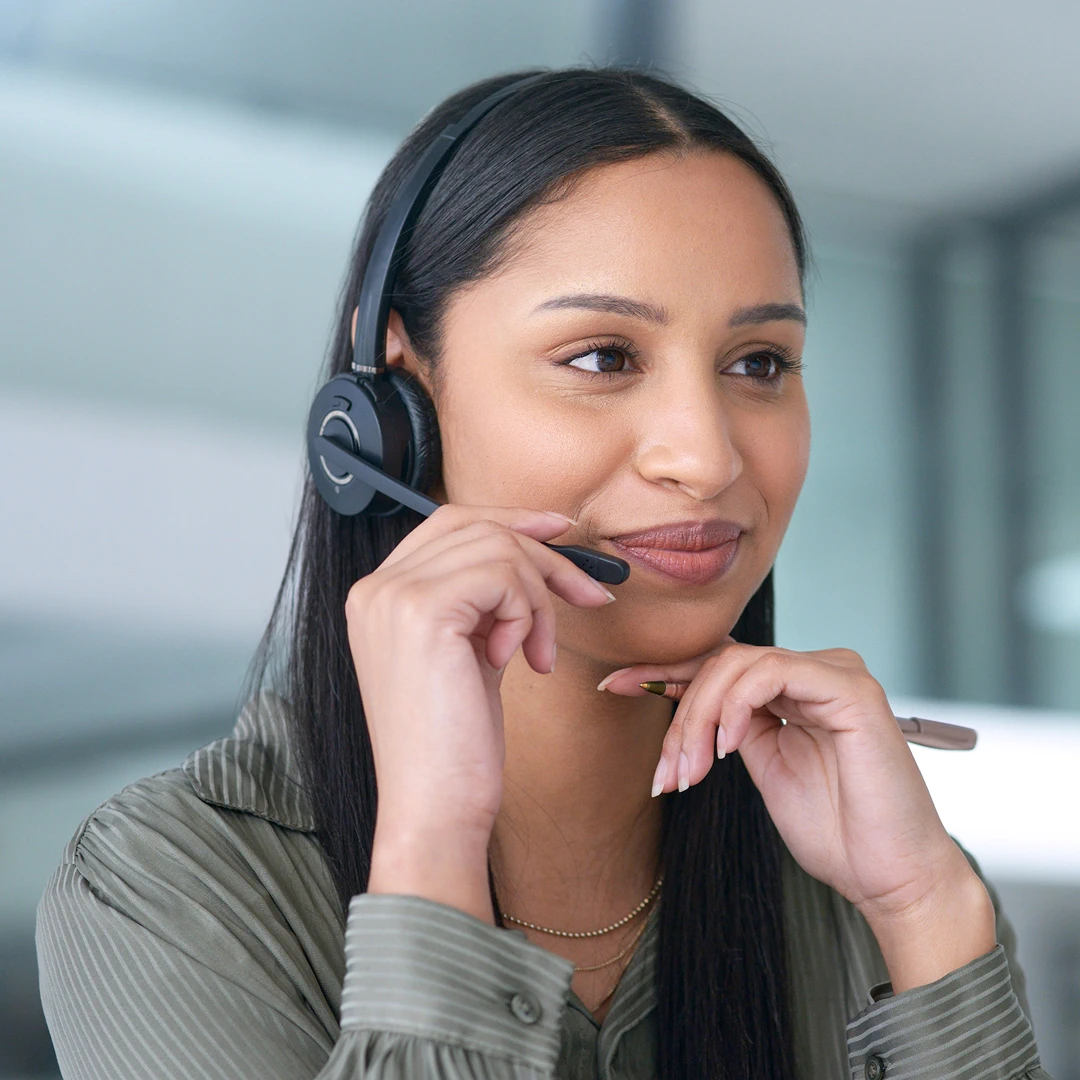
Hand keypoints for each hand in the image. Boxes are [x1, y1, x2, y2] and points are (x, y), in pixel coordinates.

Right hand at [347, 504, 615, 921]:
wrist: (434, 807)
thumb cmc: (454, 744)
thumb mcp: (468, 652)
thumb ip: (484, 601)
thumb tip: (535, 549)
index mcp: (378, 596)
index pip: (448, 523)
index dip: (509, 519)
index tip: (559, 532)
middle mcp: (375, 588)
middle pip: (478, 528)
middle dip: (543, 557)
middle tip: (588, 596)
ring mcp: (393, 596)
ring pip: (497, 549)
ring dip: (540, 598)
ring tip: (540, 653)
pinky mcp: (423, 611)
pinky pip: (504, 577)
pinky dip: (530, 614)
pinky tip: (523, 662)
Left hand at [599, 645, 995, 990]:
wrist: (890, 878)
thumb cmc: (835, 831)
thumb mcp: (763, 767)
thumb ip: (731, 728)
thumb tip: (683, 704)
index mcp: (793, 690)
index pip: (719, 663)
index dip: (662, 672)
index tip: (612, 686)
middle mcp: (814, 672)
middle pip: (721, 663)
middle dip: (679, 716)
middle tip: (664, 774)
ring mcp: (835, 674)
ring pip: (739, 664)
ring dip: (700, 717)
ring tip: (691, 772)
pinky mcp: (851, 688)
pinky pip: (773, 672)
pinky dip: (737, 704)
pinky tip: (726, 748)